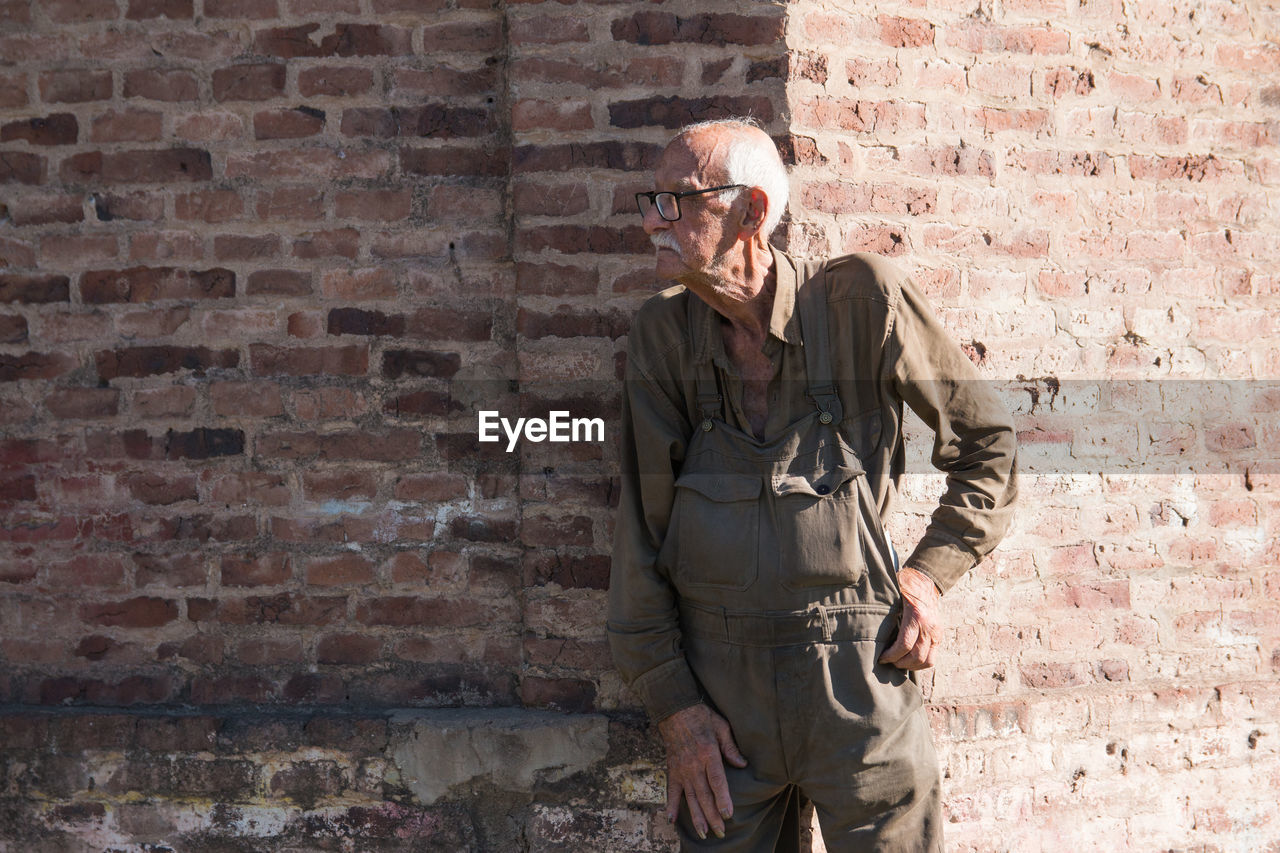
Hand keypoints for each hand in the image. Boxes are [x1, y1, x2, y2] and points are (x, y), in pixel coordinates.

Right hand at [657, 703, 747, 839]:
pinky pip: (671, 790)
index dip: (722, 799)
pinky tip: (672, 819)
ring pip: (689, 797)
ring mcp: (681, 769)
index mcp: (707, 753)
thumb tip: (742, 764)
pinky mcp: (672, 769)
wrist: (674, 709)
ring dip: (696, 816)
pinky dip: (671, 805)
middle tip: (720, 832)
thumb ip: (731, 747)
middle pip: (704, 795)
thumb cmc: (701, 716)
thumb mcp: (721, 726)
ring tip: (703, 833)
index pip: (716, 781)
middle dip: (712, 815)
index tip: (728, 814)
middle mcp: (693, 764)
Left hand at [879, 567, 942, 669]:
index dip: (891, 655)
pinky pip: (933, 657)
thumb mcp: (893, 597)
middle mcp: (929, 626)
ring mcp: (936, 632)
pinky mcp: (939, 635)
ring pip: (927, 661)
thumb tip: (869, 632)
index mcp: (916, 616)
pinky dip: (921, 662)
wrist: (925, 579)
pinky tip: (908, 659)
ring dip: (911, 666)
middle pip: (916, 657)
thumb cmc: (904, 587)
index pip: (905, 645)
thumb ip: (885, 615)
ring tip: (898, 662)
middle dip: (900, 663)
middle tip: (888, 662)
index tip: (881, 658)